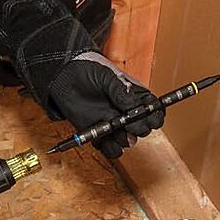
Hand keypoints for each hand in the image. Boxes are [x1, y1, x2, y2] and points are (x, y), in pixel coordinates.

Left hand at [49, 52, 164, 157]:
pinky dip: (110, 149)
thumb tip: (137, 109)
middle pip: (143, 130)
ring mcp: (114, 126)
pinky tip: (103, 139)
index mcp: (135, 98)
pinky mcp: (99, 135)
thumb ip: (123, 93)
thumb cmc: (88, 70)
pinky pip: (110, 149)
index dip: (155, 118)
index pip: (154, 112)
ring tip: (116, 132)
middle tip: (127, 123)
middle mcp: (127, 114)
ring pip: (128, 142)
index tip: (149, 118)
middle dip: (138, 129)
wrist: (63, 77)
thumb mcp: (108, 77)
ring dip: (124, 141)